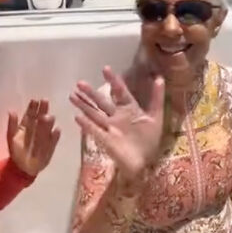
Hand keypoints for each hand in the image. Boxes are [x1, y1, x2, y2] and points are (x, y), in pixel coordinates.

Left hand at [7, 99, 60, 176]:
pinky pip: (53, 141)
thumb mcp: (11, 138)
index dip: (32, 108)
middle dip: (42, 110)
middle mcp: (36, 130)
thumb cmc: (16, 152)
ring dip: (48, 123)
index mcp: (26, 127)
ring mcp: (44, 138)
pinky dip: (55, 136)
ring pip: (46, 129)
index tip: (35, 100)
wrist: (22, 169)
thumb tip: (11, 111)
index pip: (30, 115)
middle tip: (45, 101)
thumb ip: (11, 125)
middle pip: (40, 119)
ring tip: (49, 116)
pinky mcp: (50, 147)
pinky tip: (57, 130)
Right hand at [70, 66, 164, 180]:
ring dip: (83, 105)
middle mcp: (117, 116)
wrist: (146, 164)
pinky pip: (94, 130)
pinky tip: (76, 117)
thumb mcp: (156, 117)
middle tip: (80, 83)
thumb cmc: (150, 141)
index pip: (119, 92)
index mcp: (129, 109)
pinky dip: (86, 124)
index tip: (105, 69)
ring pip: (94, 114)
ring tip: (72, 95)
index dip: (113, 80)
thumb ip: (157, 98)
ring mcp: (109, 128)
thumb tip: (159, 78)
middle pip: (102, 102)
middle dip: (91, 93)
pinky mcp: (105, 140)